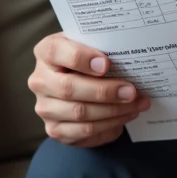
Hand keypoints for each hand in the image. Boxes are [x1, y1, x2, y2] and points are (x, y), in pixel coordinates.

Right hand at [28, 32, 150, 146]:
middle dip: (105, 92)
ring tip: (136, 105)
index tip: (106, 64)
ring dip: (113, 111)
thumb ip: (99, 46)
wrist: (74, 80)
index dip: (81, 58)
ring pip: (79, 114)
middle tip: (131, 92)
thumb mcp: (88, 44)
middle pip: (69, 89)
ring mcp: (45, 108)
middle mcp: (40, 80)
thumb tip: (127, 58)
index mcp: (45, 52)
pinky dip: (108, 126)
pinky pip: (84, 132)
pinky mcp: (55, 129)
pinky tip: (124, 117)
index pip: (56, 51)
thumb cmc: (85, 59)